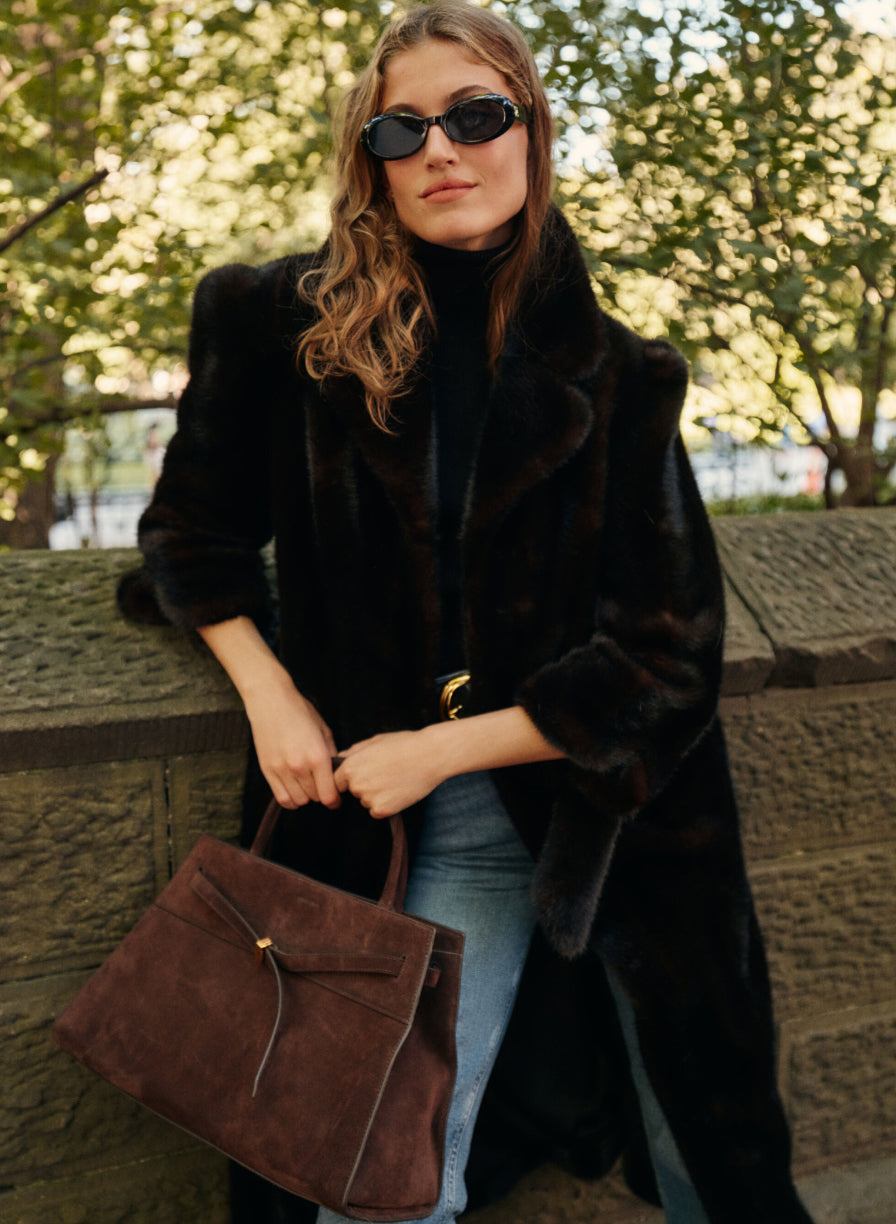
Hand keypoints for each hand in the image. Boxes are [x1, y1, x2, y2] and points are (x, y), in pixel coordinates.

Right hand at [243, 675, 340, 810]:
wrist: (270, 701)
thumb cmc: (300, 712)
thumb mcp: (324, 730)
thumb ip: (331, 754)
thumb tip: (337, 773)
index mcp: (318, 756)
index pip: (329, 795)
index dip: (335, 801)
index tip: (336, 799)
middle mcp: (300, 766)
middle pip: (315, 798)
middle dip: (321, 794)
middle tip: (322, 784)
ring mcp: (282, 770)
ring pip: (299, 801)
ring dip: (306, 796)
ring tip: (308, 784)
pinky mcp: (267, 770)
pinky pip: (282, 798)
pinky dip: (291, 799)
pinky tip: (295, 789)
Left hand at [334, 730, 445, 818]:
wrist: (430, 755)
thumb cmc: (404, 744)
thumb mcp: (375, 740)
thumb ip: (354, 751)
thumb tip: (341, 757)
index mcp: (350, 766)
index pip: (337, 781)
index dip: (348, 779)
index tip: (362, 776)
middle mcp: (356, 784)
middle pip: (353, 791)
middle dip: (364, 785)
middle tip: (385, 774)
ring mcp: (369, 799)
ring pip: (366, 801)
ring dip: (376, 795)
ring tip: (395, 780)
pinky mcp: (382, 810)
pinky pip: (377, 811)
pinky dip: (386, 805)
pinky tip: (398, 791)